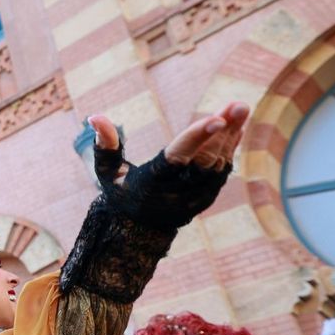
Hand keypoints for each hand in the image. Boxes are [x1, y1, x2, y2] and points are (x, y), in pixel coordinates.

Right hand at [83, 103, 246, 230]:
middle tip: (238, 105)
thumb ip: (104, 146)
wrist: (139, 230)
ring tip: (240, 107)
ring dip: (231, 135)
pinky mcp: (207, 196)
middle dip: (222, 133)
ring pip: (218, 165)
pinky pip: (223, 169)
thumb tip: (94, 117)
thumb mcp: (107, 172)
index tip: (217, 118)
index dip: (197, 138)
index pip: (177, 159)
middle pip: (205, 162)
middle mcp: (178, 194)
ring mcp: (196, 198)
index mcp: (152, 185)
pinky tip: (237, 123)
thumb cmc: (121, 192)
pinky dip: (231, 146)